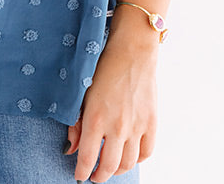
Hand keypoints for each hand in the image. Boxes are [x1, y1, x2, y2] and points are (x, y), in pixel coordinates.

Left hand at [64, 32, 157, 181]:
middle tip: (94, 175)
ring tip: (110, 166)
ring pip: (128, 164)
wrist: (131, 51)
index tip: (79, 176)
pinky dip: (137, 159)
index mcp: (96, 119)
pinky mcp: (151, 122)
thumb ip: (76, 123)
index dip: (82, 172)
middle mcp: (117, 127)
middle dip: (99, 176)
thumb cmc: (103, 67)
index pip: (88, 159)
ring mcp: (136, 126)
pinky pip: (146, 152)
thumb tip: (71, 149)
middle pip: (109, 167)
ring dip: (118, 170)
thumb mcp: (82, 92)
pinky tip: (129, 155)